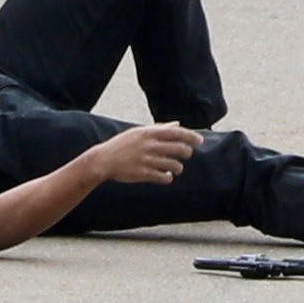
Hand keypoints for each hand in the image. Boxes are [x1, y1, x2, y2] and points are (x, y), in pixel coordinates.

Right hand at [80, 119, 207, 190]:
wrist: (103, 160)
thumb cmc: (122, 145)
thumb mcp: (139, 132)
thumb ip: (159, 128)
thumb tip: (177, 124)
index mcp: (149, 133)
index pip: (176, 133)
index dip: (191, 137)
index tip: (200, 141)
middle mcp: (150, 145)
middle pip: (179, 149)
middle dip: (186, 152)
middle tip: (186, 155)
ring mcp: (147, 160)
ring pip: (174, 165)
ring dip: (178, 167)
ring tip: (175, 168)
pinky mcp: (143, 174)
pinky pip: (163, 177)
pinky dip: (168, 178)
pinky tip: (166, 177)